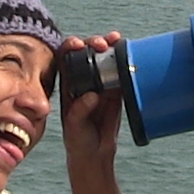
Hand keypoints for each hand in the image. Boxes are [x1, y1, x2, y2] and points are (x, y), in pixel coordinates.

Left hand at [59, 32, 123, 174]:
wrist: (96, 154)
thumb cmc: (78, 141)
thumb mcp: (74, 127)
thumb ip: (80, 111)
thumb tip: (92, 95)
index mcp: (67, 85)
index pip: (65, 58)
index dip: (70, 46)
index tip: (79, 44)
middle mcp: (83, 80)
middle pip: (86, 52)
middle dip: (93, 42)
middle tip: (102, 44)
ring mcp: (100, 84)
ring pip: (104, 58)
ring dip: (110, 46)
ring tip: (116, 39)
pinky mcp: (116, 91)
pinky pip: (121, 71)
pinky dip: (124, 60)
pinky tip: (128, 51)